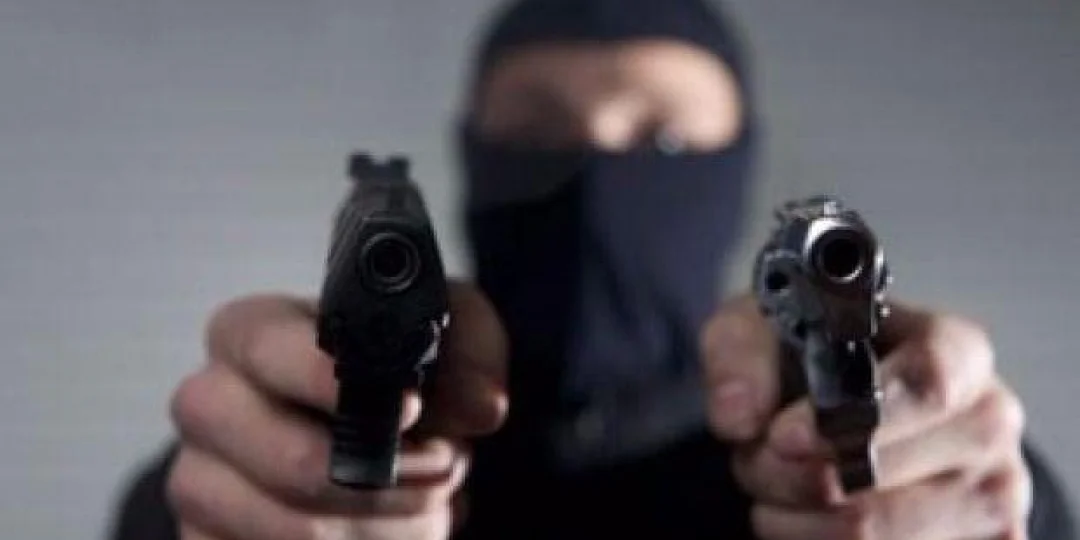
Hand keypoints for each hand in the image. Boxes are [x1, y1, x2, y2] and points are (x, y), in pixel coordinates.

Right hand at [166, 281, 507, 539]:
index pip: (262, 344)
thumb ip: (471, 351)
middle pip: (289, 457)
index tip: (410, 405)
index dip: (332, 379)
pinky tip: (374, 537)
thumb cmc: (391, 385)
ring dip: (381, 525)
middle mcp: (210, 404)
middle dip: (385, 478)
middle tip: (438, 469)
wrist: (361, 454)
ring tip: (419, 505)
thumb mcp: (441, 343)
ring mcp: (198, 481)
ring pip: (294, 527)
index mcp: (249, 336)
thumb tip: (482, 405)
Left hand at [702, 295, 1031, 538]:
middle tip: (758, 456)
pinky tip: (805, 519)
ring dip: (793, 518)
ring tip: (775, 486)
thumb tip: (740, 415)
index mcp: (958, 353)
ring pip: (868, 535)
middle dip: (787, 474)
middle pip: (878, 477)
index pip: (927, 385)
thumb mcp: (758, 331)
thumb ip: (740, 358)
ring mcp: (991, 498)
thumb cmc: (811, 362)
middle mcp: (987, 425)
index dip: (847, 419)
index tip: (782, 434)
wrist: (840, 407)